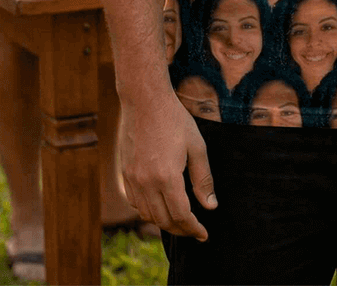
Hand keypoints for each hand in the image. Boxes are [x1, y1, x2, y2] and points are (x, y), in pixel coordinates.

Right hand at [119, 91, 215, 239]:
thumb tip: (211, 205)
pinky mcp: (126, 174)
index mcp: (167, 177)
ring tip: (180, 221)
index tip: (204, 234)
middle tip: (195, 231)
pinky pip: (136, 203)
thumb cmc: (175, 121)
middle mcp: (146, 183)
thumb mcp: (197, 147)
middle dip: (181, 229)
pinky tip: (160, 205)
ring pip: (147, 215)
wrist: (145, 102)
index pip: (181, 215)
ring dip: (164, 222)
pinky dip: (149, 211)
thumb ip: (203, 179)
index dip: (193, 228)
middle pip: (163, 220)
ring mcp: (133, 180)